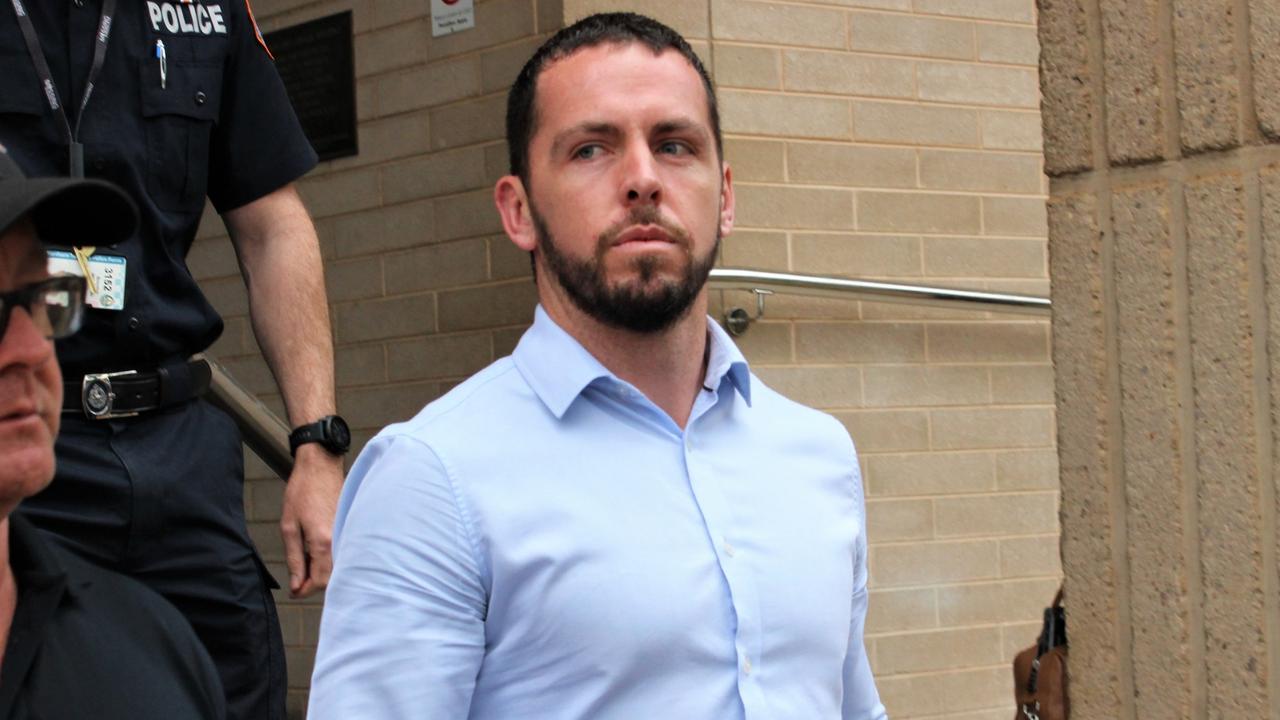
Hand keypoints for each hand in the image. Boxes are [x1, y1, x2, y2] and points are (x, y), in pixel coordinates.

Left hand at [280, 444, 343, 597]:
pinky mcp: (350, 528)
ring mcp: (348, 534)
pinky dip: (330, 560)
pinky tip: (318, 553)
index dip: (305, 591)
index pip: (319, 581)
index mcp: (323, 542)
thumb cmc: (302, 491)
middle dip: (314, 584)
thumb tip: (296, 584)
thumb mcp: (289, 526)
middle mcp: (340, 541)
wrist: (321, 467)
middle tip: (298, 580)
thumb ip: (294, 558)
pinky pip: (343, 554)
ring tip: (306, 565)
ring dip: (323, 573)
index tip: (294, 591)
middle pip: (332, 578)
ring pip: (339, 568)